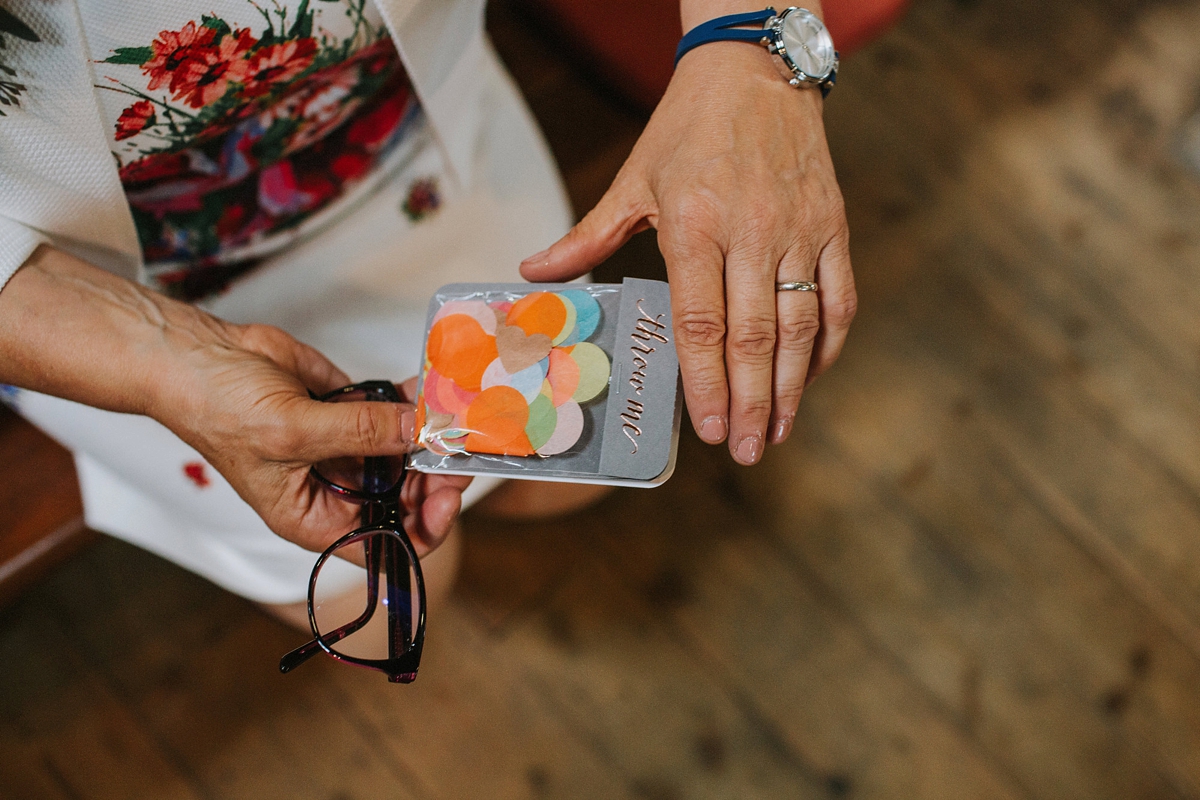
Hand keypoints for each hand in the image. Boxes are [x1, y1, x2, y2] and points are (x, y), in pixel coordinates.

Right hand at [0, 246, 467, 555]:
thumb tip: (420, 430)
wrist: (195, 356)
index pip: (383, 543)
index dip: (422, 527)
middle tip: (457, 445)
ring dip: (431, 438)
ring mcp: (344, 448)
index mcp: (313, 518)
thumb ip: (361, 431)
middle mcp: (334, 489)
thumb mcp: (292, 430)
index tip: (445, 494)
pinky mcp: (349, 409)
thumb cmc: (218, 409)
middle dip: (435, 476)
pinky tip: (429, 391)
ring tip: (451, 414)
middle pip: (404, 498)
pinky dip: (415, 404)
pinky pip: (394, 414)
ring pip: (405, 455)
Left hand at [521, 41, 854, 464]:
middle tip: (743, 450)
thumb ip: (587, 237)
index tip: (705, 430)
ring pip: (802, 326)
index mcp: (695, 223)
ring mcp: (799, 230)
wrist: (756, 71)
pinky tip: (809, 381)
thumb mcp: (632, 179)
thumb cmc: (687, 129)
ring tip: (775, 432)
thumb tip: (534, 277)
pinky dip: (827, 346)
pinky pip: (839, 298)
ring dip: (790, 388)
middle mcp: (752, 231)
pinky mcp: (833, 226)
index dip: (705, 382)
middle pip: (755, 336)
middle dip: (748, 403)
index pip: (701, 321)